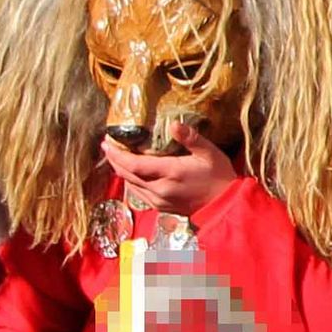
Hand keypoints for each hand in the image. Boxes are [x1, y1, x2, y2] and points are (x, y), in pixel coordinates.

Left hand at [99, 122, 242, 215]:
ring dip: (121, 170)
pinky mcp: (161, 206)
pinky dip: (131, 181)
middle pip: (128, 174)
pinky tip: (131, 173)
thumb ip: (191, 138)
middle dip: (115, 160)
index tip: (107, 142)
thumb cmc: (219, 177)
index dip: (117, 154)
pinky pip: (138, 193)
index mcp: (170, 173)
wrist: (225, 206)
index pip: (134, 164)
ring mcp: (159, 200)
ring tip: (116, 157)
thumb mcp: (210, 153)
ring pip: (131, 184)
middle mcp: (160, 189)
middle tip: (108, 146)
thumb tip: (174, 124)